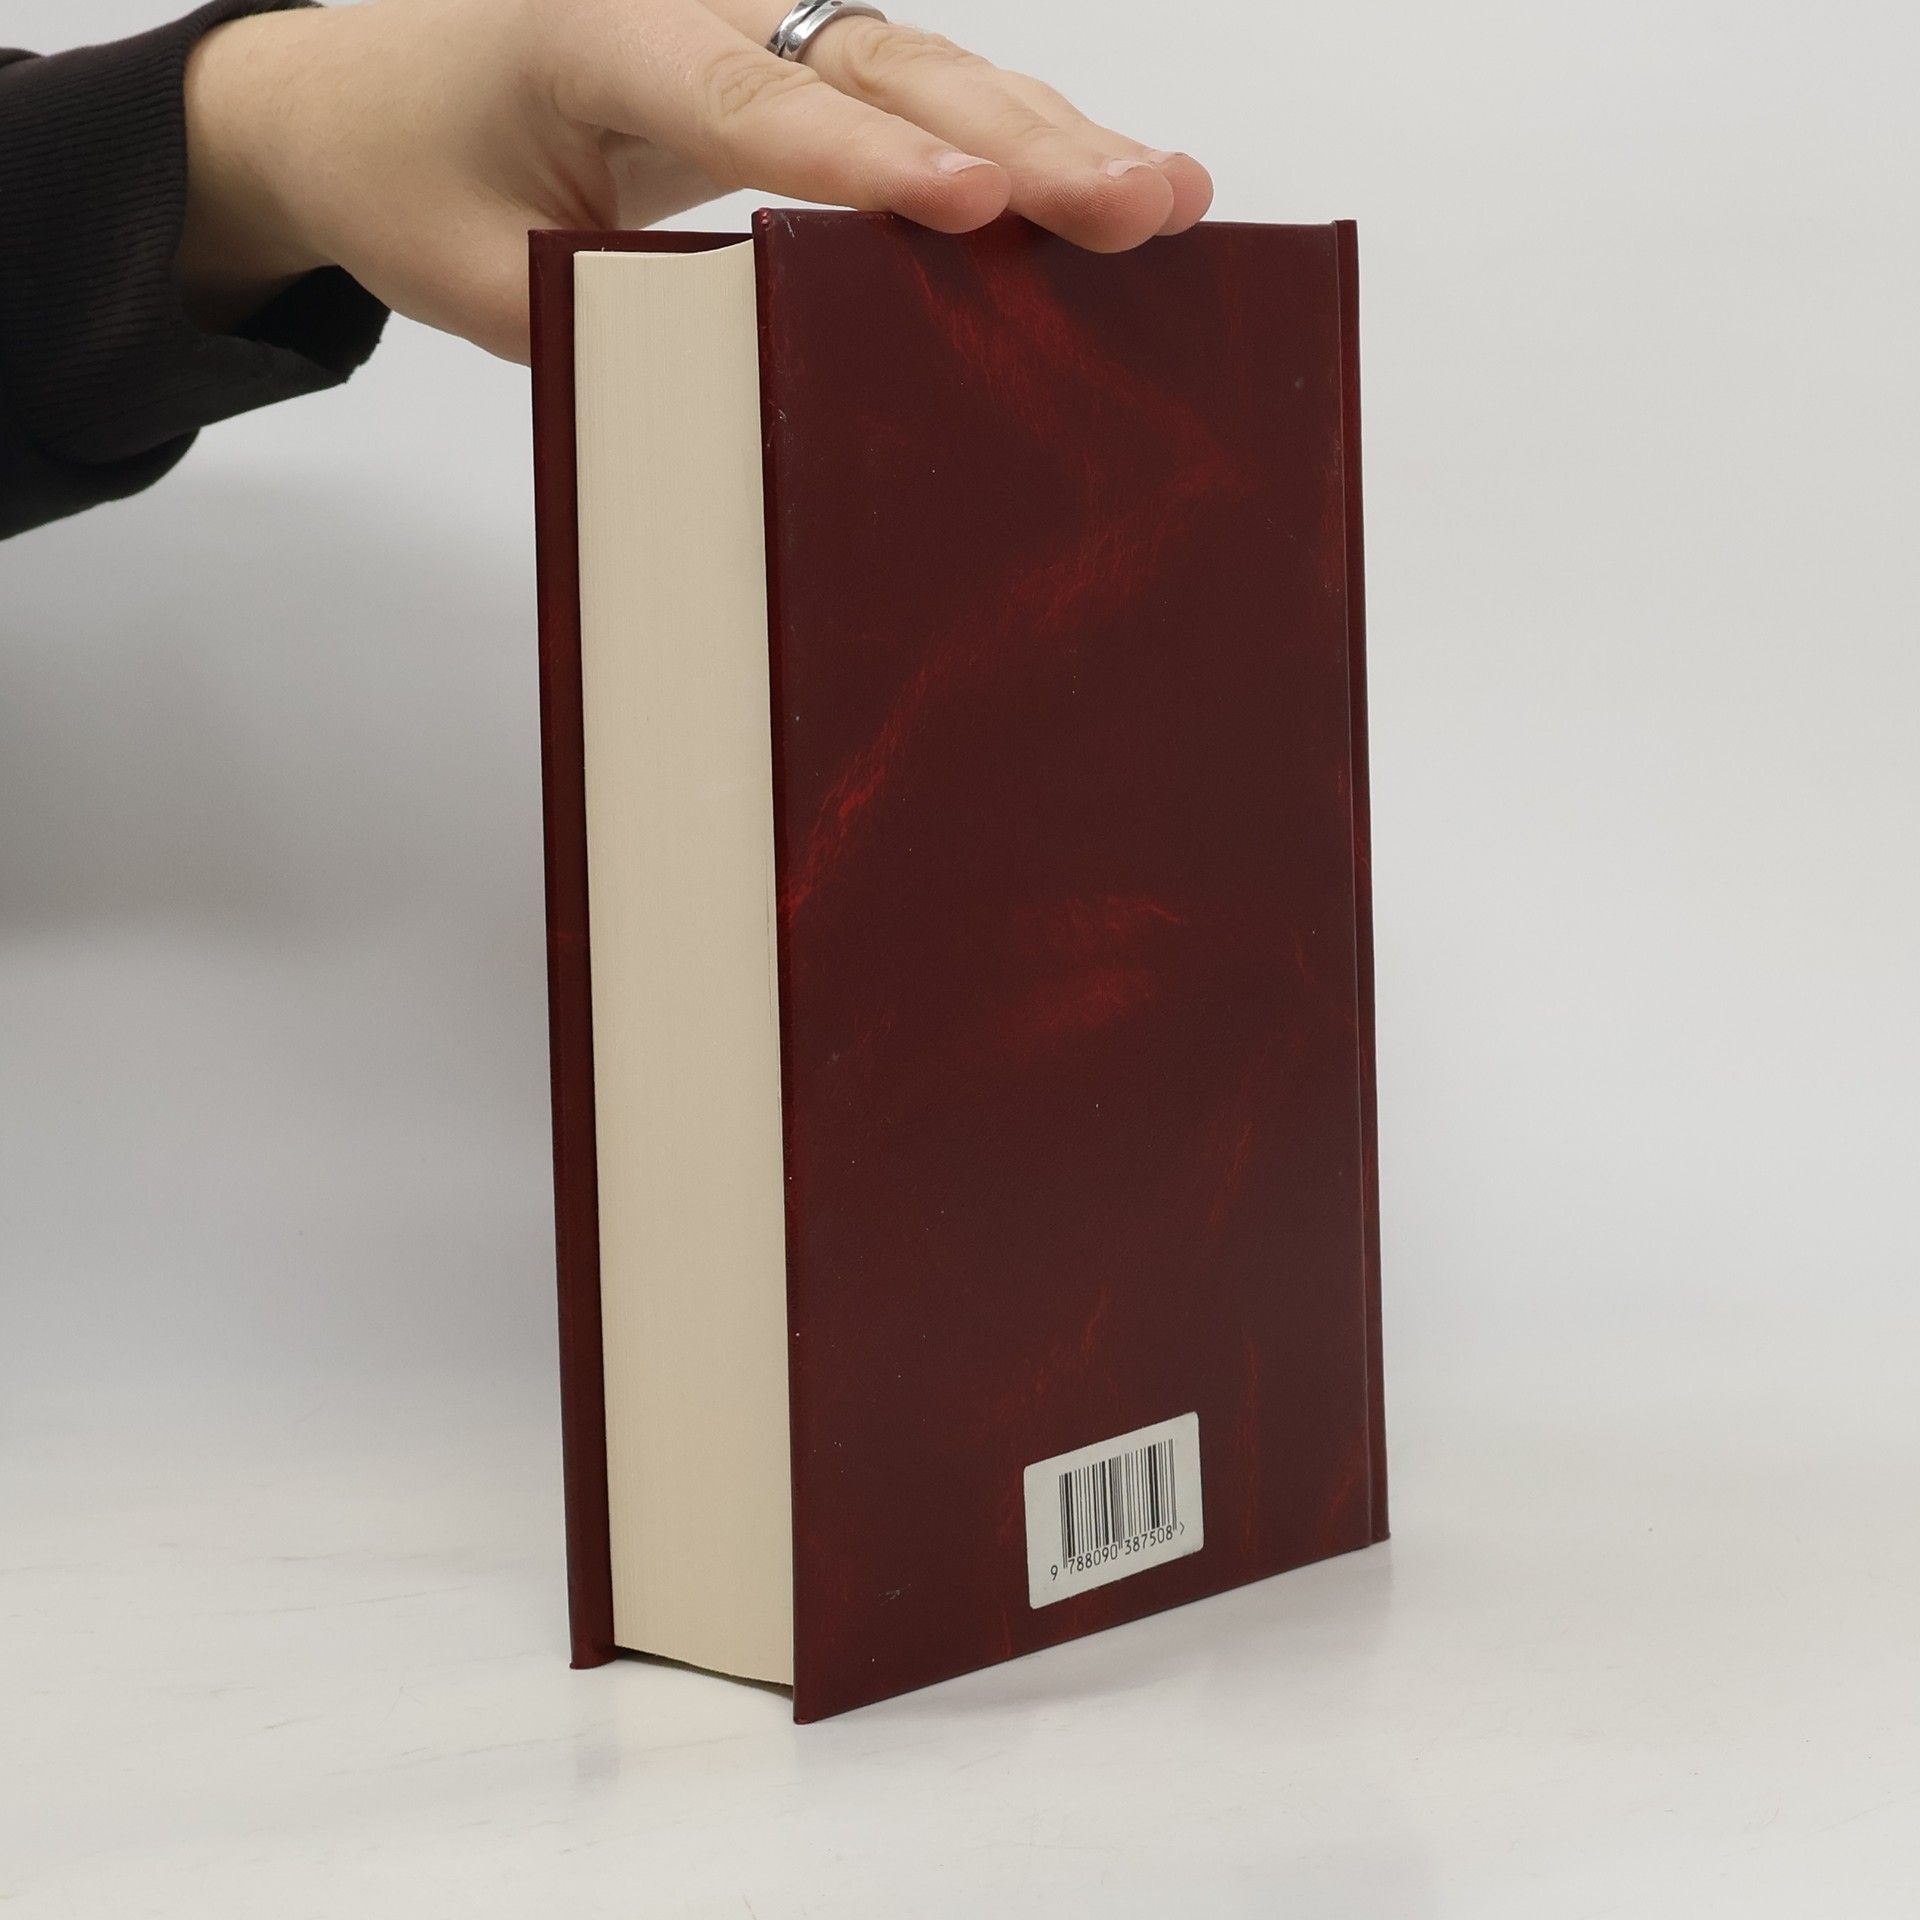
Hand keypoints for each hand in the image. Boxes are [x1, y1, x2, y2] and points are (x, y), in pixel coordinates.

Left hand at [178, 0, 1213, 360]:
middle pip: (886, 66)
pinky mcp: (789, 66)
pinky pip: (914, 96)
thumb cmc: (409, 173)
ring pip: (926, 66)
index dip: (868, 160)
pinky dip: (1016, 140)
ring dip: (1052, 134)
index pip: (750, 99)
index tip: (974, 207)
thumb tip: (765, 386)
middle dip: (1025, 138)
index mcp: (594, 30)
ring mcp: (756, 26)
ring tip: (1170, 196)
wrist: (359, 92)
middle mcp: (697, 4)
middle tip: (1142, 204)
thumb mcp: (481, 275)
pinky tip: (1105, 179)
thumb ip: (613, 315)